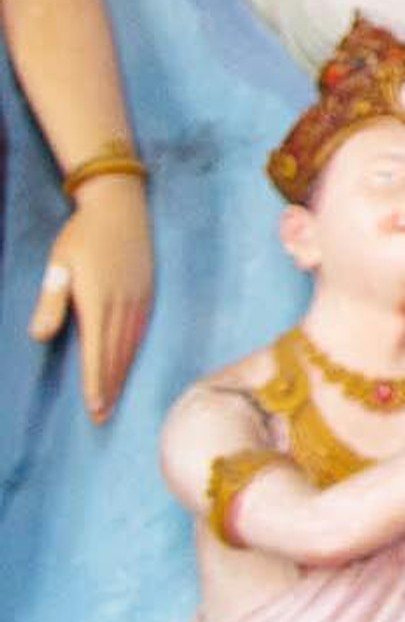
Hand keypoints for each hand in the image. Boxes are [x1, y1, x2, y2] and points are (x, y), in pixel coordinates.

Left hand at [29, 171, 152, 422]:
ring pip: (131, 345)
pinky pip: (141, 331)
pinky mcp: (147, 293)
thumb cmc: (82, 234)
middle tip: (102, 416)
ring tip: (114, 398)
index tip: (94, 407)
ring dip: (122, 373)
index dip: (95, 381)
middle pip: (116, 354)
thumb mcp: (59, 264)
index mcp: (99, 300)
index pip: (96, 351)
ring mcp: (140, 298)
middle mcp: (124, 304)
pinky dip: (134, 352)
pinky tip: (129, 362)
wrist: (121, 206)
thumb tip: (39, 337)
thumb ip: (50, 302)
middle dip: (109, 386)